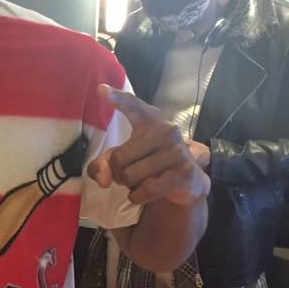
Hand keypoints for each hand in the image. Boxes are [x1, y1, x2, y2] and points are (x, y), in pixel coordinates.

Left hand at [87, 85, 209, 205]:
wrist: (188, 180)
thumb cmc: (149, 164)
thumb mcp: (123, 160)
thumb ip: (103, 165)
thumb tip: (103, 180)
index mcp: (150, 121)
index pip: (132, 106)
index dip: (116, 99)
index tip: (100, 90)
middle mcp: (166, 130)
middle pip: (119, 158)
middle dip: (117, 173)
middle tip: (128, 174)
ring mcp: (177, 150)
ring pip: (131, 176)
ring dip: (129, 186)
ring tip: (140, 181)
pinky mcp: (184, 172)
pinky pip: (146, 189)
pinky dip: (137, 196)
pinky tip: (142, 194)